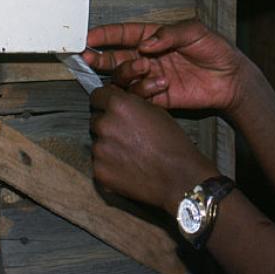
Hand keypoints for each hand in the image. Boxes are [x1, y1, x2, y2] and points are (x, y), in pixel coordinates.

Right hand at [82, 21, 254, 115]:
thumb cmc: (216, 50)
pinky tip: (159, 85)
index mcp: (155, 37)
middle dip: (100, 57)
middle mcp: (149, 57)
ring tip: (144, 68)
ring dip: (127, 72)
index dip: (105, 35)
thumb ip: (169, 34)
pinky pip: (139, 96)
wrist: (232, 80)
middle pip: (116, 57)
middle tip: (89, 58)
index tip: (89, 37)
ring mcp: (152, 77)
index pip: (124, 34)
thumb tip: (145, 43)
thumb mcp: (195, 32)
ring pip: (124, 77)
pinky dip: (143, 91)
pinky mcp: (158, 97)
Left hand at [89, 86, 218, 210]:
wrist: (179, 177)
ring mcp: (99, 150)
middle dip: (107, 125)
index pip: (96, 96)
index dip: (104, 101)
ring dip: (108, 146)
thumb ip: (130, 105)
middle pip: (96, 120)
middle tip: (125, 134)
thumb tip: (117, 104)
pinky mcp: (99, 171)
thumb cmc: (172, 144)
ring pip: (97, 143)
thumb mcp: (155, 111)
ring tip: (130, 153)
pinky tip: (127, 167)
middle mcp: (105, 125)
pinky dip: (109, 165)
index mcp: (118, 105)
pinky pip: (99, 163)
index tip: (107, 107)